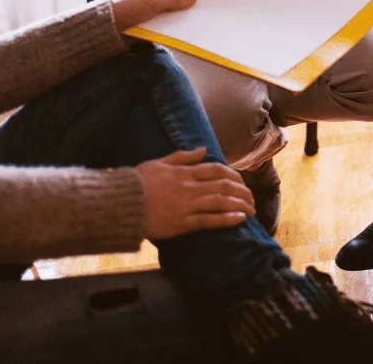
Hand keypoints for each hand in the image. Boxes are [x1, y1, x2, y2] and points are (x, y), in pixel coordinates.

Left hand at [112, 0, 198, 29]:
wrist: (110, 27)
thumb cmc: (128, 8)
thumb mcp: (152, 2)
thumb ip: (173, 1)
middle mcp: (158, 1)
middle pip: (178, 2)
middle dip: (189, 6)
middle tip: (207, 10)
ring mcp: (156, 14)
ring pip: (174, 16)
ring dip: (183, 20)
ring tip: (201, 23)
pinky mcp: (154, 27)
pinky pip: (168, 28)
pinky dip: (176, 30)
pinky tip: (186, 33)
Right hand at [134, 148, 255, 238]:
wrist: (121, 204)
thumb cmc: (137, 183)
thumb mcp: (160, 162)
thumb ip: (183, 156)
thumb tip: (203, 149)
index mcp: (184, 172)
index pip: (217, 170)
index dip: (233, 176)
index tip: (242, 182)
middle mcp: (189, 187)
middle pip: (224, 186)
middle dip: (242, 192)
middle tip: (252, 198)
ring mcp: (186, 205)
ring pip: (221, 202)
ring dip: (240, 205)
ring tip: (252, 210)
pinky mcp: (182, 223)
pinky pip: (209, 220)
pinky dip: (227, 219)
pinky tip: (240, 219)